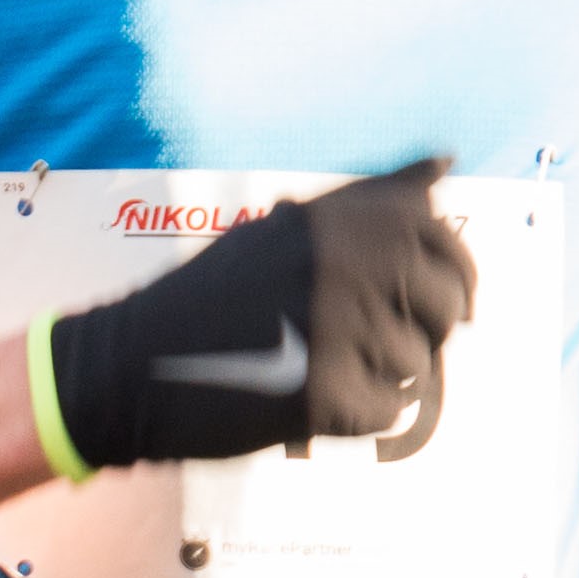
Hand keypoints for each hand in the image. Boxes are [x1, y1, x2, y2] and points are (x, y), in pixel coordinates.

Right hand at [45, 159, 478, 471]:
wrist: (124, 367)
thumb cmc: (208, 297)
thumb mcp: (282, 229)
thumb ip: (369, 199)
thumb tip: (444, 162)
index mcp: (334, 222)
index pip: (443, 241)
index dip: (454, 273)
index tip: (437, 295)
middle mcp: (342, 268)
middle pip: (446, 305)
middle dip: (426, 328)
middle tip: (373, 340)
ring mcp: (334, 333)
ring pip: (418, 365)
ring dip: (385, 374)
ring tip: (322, 364)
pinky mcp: (323, 398)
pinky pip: (387, 413)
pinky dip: (358, 415)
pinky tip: (309, 397)